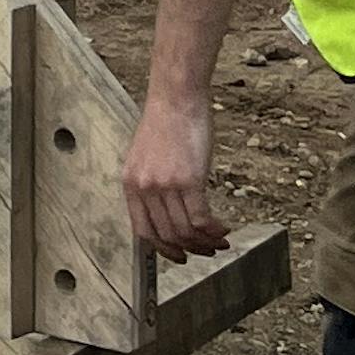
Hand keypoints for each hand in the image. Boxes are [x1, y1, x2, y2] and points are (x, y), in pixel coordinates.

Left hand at [122, 92, 227, 258]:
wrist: (176, 99)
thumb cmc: (165, 124)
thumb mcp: (146, 158)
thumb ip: (151, 186)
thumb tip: (166, 214)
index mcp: (130, 184)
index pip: (143, 231)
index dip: (163, 249)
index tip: (179, 255)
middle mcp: (144, 188)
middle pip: (168, 235)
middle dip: (191, 249)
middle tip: (208, 250)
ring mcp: (165, 185)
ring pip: (186, 231)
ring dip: (206, 242)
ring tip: (220, 241)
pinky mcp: (189, 180)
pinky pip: (202, 219)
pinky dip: (215, 230)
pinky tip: (224, 229)